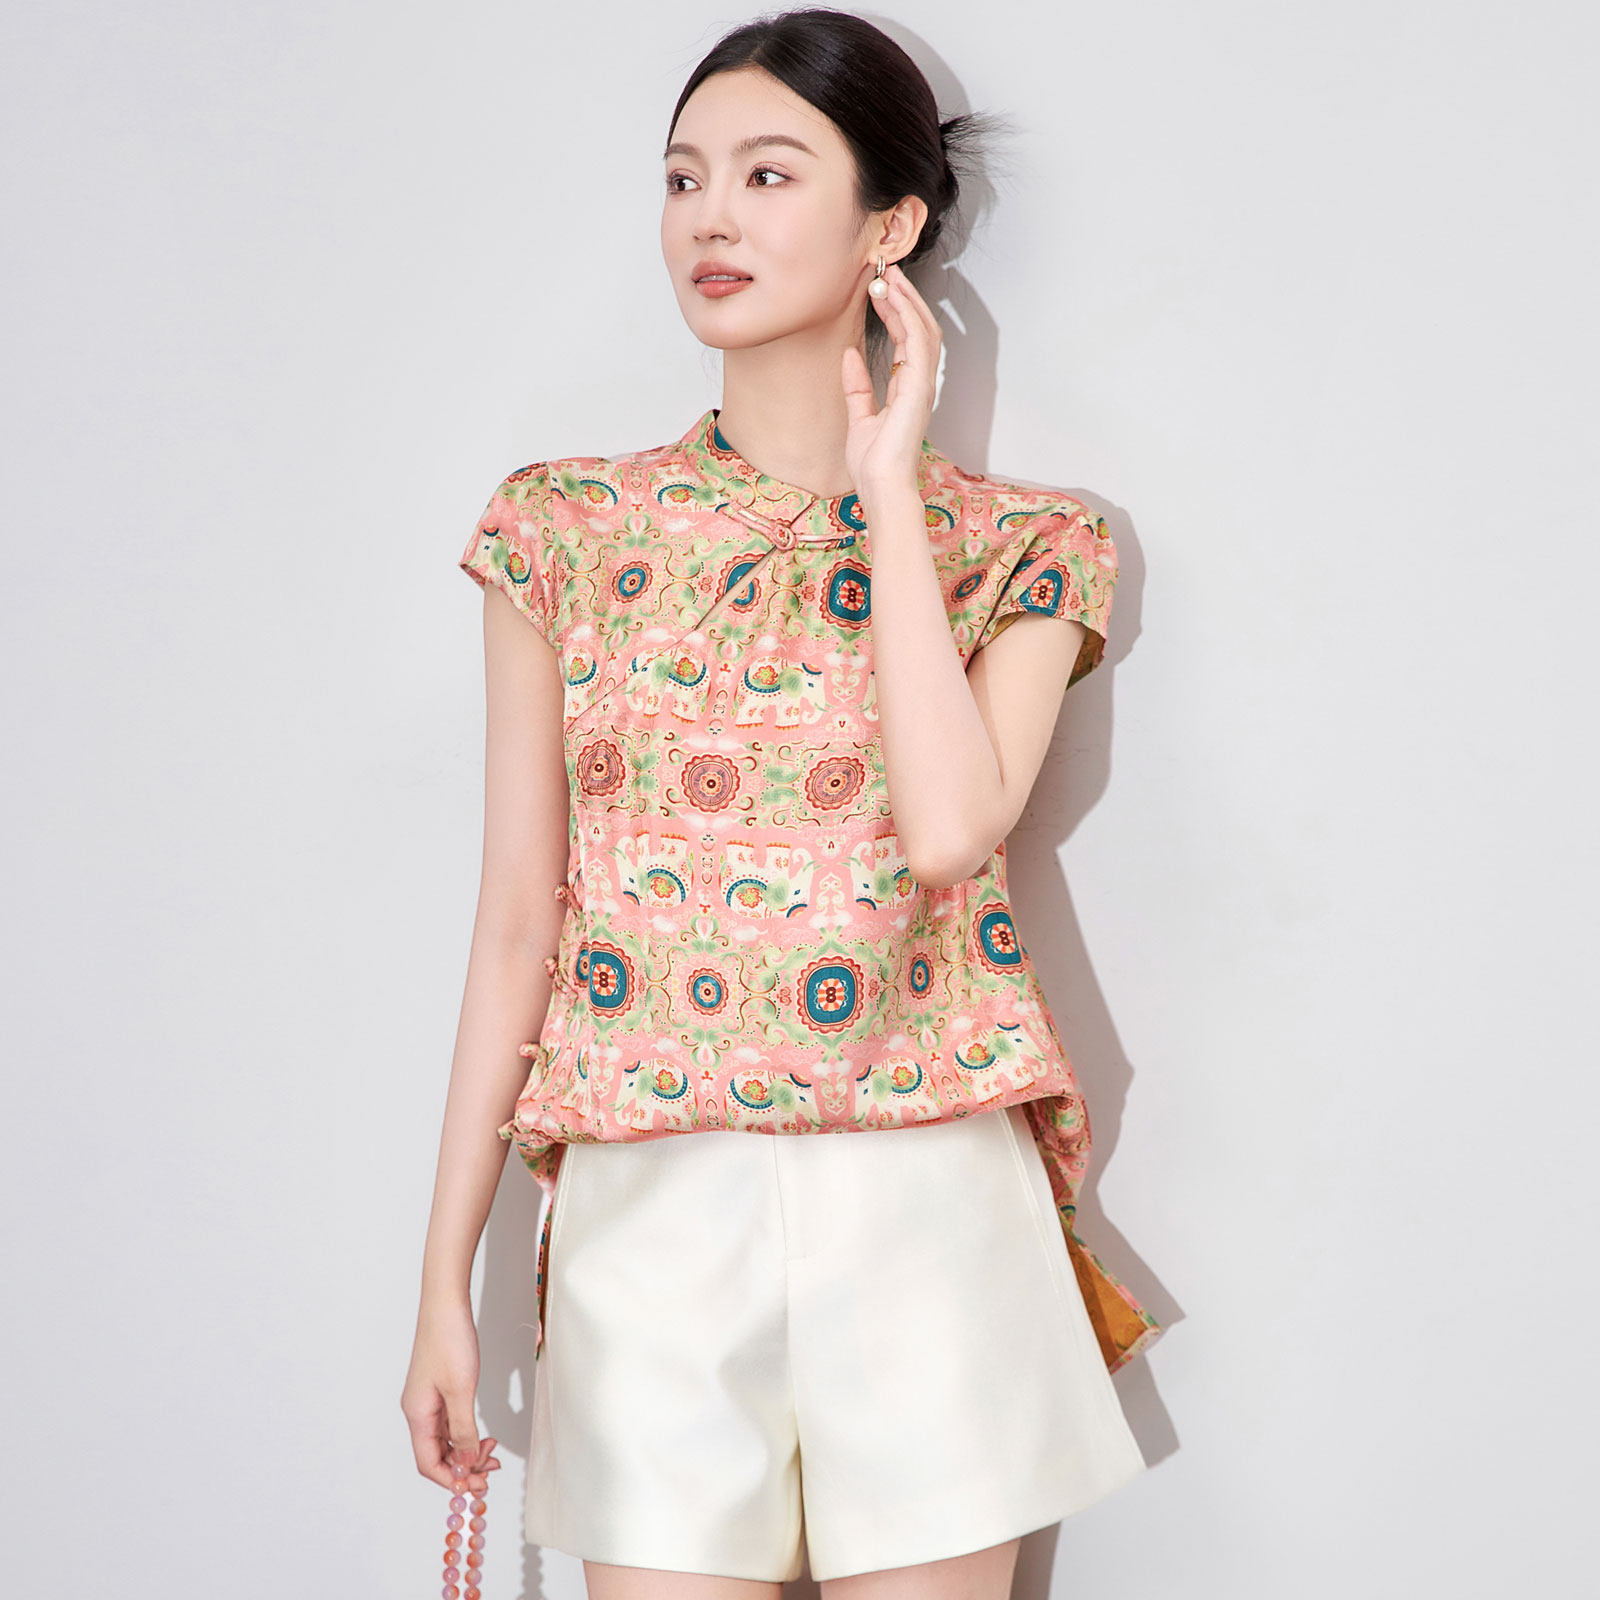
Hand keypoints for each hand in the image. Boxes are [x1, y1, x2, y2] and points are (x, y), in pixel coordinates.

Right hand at [401, 1298, 502, 1493]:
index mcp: (417, 1414)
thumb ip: (463, 1431)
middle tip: (491, 1471)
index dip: (451, 1480)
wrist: (446, 1304)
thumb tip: (465, 1465)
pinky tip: (484, 1436)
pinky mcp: (440, 1390)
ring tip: (493, 1454)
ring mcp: (429, 1401)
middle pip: (437, 1455)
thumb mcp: (461, 1390)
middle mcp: (419, 1411)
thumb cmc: (449, 1341)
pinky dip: (467, 1434)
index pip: (428, 1463)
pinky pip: (451, 1424)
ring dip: (468, 1451)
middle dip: (463, 1467)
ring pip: (446, 1440)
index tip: (475, 1487)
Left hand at [841, 261, 941, 509]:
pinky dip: (907, 316)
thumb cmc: (873, 465)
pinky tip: (894, 298)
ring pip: (922, 329)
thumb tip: (849, 356)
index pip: (906, 341)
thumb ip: (857, 386)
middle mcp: (919, 384)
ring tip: (890, 275)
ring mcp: (923, 385)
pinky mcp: (919, 387)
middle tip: (886, 271)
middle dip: (904, 298)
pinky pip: (918, 342)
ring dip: (907, 300)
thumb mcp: (859, 417)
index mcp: (907, 390)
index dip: (894, 313)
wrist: (881, 486)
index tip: (878, 290)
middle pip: (919, 329)